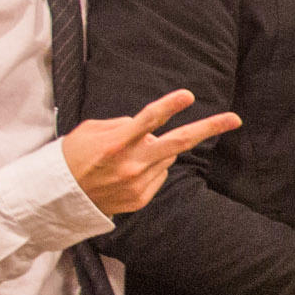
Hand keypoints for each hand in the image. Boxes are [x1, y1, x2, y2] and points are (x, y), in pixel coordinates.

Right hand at [64, 89, 241, 215]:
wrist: (59, 198)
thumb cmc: (74, 156)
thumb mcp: (91, 131)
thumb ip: (123, 125)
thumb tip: (151, 127)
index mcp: (116, 143)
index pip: (148, 119)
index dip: (169, 106)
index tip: (189, 95)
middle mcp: (131, 164)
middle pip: (179, 142)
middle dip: (210, 128)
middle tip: (235, 119)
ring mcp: (138, 183)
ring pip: (167, 156)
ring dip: (157, 150)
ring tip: (127, 157)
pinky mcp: (141, 198)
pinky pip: (159, 175)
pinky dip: (151, 168)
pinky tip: (127, 173)